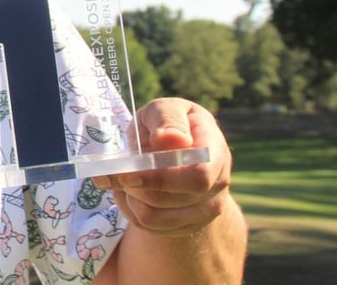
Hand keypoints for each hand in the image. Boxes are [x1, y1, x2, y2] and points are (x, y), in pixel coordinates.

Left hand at [92, 97, 234, 236]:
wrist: (176, 148)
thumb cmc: (166, 123)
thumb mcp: (163, 109)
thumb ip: (167, 119)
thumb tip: (172, 139)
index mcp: (215, 150)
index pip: (198, 177)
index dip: (161, 179)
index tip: (128, 173)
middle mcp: (218, 183)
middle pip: (174, 200)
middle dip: (138, 188)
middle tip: (118, 173)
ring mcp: (206, 208)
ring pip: (157, 218)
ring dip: (130, 199)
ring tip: (122, 179)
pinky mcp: (188, 224)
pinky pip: (149, 227)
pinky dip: (129, 210)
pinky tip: (128, 192)